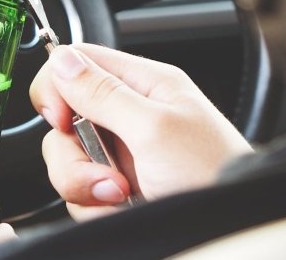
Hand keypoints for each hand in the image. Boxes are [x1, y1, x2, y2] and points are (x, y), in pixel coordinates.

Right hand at [30, 44, 251, 219]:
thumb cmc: (213, 173)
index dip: (57, 88)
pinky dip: (94, 206)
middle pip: (64, 119)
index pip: (77, 62)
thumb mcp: (155, 128)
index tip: (62, 120)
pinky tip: (123, 207)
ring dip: (85, 185)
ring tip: (122, 195)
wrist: (227, 226)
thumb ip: (104, 93)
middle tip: (107, 173)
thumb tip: (62, 60)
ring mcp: (120, 153)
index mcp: (144, 84)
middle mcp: (128, 115)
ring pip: (67, 159)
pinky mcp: (114, 187)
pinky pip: (79, 192)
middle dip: (75, 154)